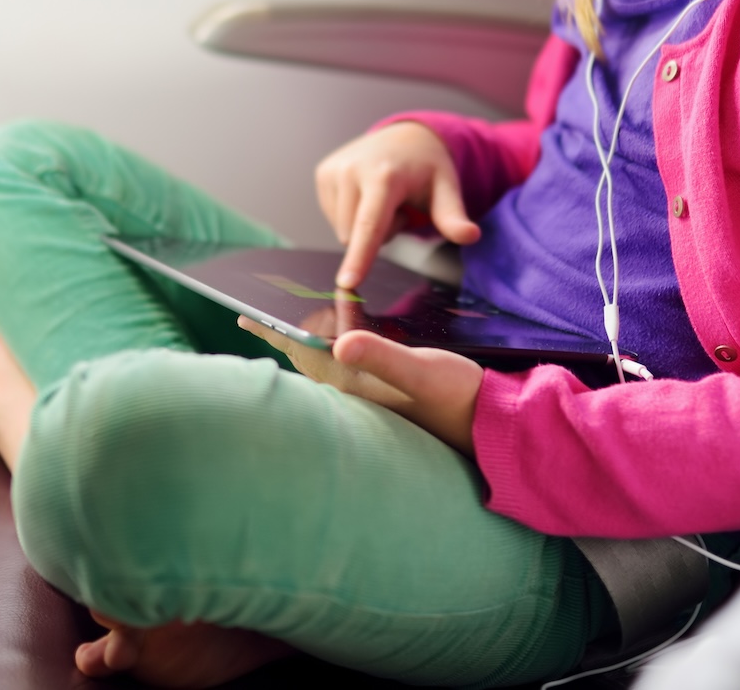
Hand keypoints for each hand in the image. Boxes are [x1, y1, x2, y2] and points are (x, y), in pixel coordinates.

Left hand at [240, 318, 482, 454]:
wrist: (494, 426)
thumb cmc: (459, 397)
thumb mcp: (422, 371)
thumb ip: (381, 357)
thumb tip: (340, 344)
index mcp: (356, 385)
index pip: (302, 353)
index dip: (274, 331)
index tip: (245, 314)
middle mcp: (358, 395)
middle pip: (308, 360)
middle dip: (284, 336)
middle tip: (259, 315)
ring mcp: (373, 398)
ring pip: (327, 366)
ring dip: (307, 345)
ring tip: (289, 327)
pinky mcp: (390, 397)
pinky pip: (349, 370)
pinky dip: (336, 351)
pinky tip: (341, 344)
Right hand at [315, 121, 480, 288]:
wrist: (404, 136)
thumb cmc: (426, 167)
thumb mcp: (446, 189)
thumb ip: (453, 217)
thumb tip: (471, 236)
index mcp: (385, 175)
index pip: (370, 225)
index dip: (360, 256)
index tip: (348, 282)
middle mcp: (353, 169)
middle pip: (356, 235)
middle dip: (379, 234)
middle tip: (399, 208)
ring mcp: (334, 170)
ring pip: (343, 231)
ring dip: (363, 226)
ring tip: (383, 200)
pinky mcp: (323, 173)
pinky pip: (332, 217)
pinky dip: (350, 215)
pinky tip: (365, 194)